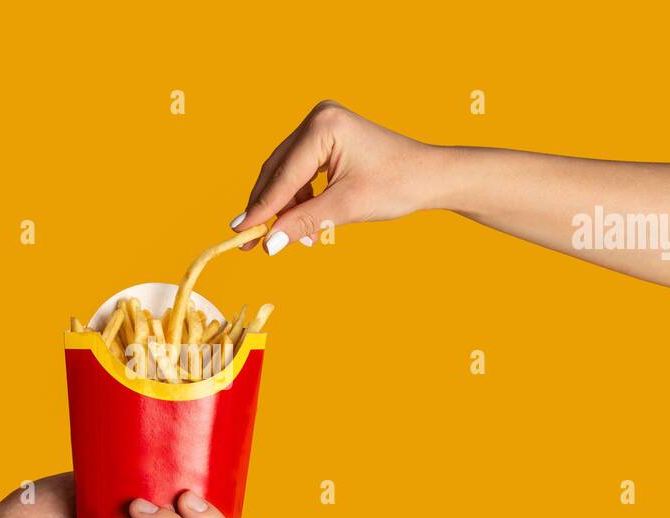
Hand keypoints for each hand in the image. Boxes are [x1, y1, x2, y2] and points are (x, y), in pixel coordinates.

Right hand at [230, 100, 440, 253]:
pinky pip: (301, 173)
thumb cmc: (396, 185)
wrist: (430, 177)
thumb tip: (269, 245)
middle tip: (250, 241)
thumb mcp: (345, 207)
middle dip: (269, 209)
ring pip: (288, 175)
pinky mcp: (327, 140)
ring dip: (286, 208)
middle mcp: (318, 119)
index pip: (283, 175)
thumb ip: (303, 223)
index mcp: (322, 125)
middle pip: (278, 171)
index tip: (238, 233)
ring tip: (294, 239)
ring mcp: (322, 127)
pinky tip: (306, 224)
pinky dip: (300, 200)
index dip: (260, 208)